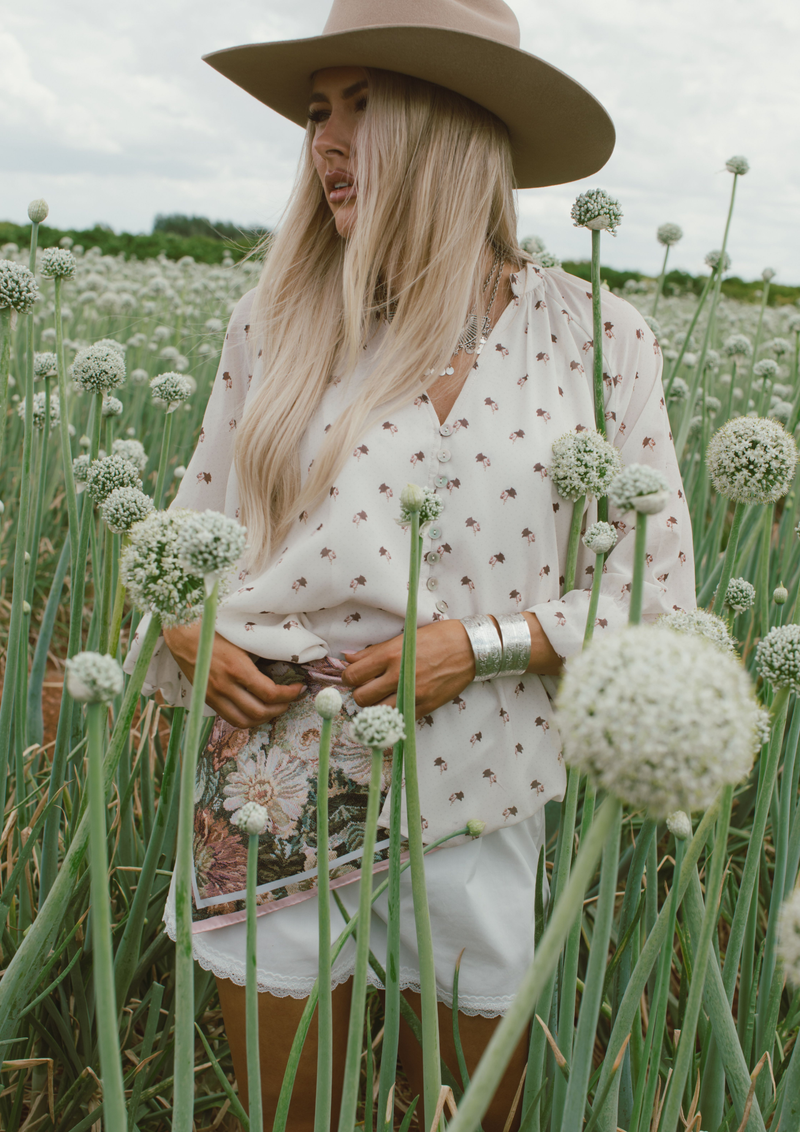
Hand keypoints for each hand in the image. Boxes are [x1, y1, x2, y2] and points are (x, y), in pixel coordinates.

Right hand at [162, 623, 304, 729]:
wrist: (182, 632)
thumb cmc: (214, 629)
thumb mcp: (242, 639)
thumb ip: (261, 654)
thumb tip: (284, 665)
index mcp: (236, 668)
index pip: (270, 693)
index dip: (289, 695)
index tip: (299, 688)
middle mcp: (224, 686)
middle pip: (259, 712)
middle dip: (280, 708)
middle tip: (290, 699)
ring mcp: (213, 695)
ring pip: (244, 721)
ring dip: (263, 718)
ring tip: (275, 707)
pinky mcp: (206, 698)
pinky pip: (229, 717)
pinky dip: (246, 718)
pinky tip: (254, 708)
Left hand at [341, 613, 561, 719]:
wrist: (469, 648)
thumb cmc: (437, 637)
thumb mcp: (403, 637)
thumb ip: (374, 651)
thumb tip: (348, 658)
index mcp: (390, 655)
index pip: (352, 675)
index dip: (348, 678)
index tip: (354, 676)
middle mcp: (398, 676)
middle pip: (360, 697)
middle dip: (359, 693)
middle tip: (367, 688)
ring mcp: (411, 694)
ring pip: (376, 712)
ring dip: (373, 707)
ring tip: (381, 699)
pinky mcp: (423, 707)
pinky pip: (397, 719)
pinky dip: (392, 715)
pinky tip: (395, 706)